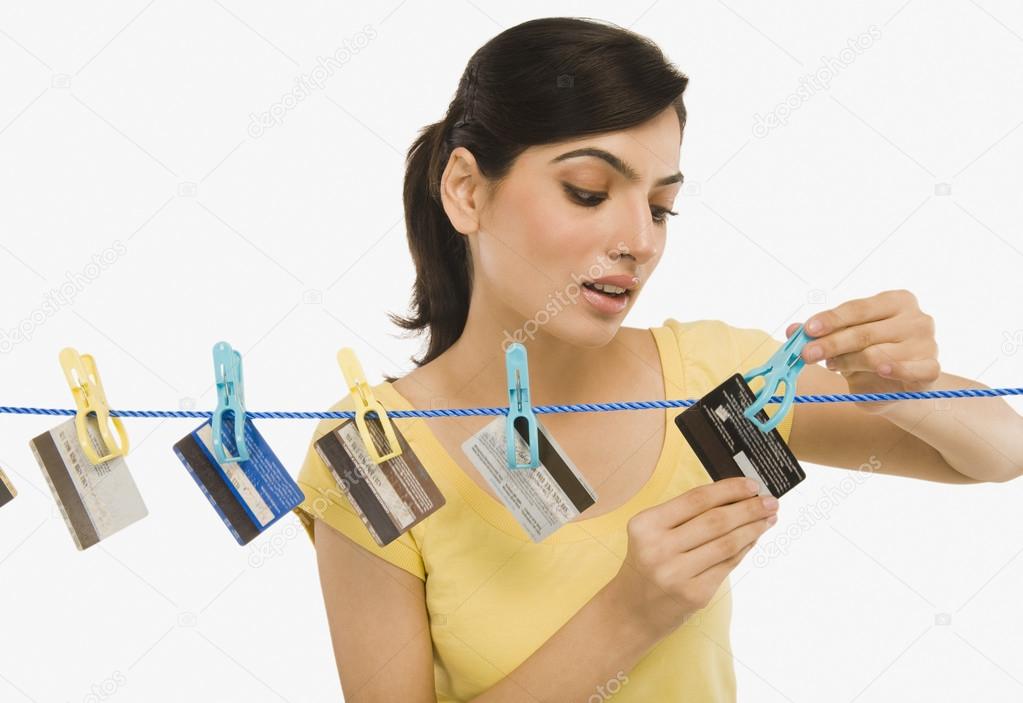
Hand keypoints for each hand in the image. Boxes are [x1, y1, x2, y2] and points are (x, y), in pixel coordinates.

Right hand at [613, 477, 778, 639]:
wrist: (632, 610)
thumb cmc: (648, 564)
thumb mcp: (653, 534)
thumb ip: (686, 516)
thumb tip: (736, 498)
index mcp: (646, 525)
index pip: (696, 499)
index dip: (728, 490)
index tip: (752, 485)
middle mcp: (657, 549)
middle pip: (715, 521)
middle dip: (749, 508)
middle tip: (771, 501)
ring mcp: (676, 574)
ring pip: (726, 543)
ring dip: (753, 528)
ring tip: (769, 518)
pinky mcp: (694, 594)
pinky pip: (727, 565)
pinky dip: (744, 549)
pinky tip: (753, 539)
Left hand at [786, 289, 940, 413]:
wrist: (895, 385)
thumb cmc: (870, 353)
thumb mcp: (845, 339)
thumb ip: (822, 332)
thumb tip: (792, 330)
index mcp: (896, 301)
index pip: (858, 308)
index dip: (831, 319)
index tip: (807, 330)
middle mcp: (916, 318)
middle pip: (864, 332)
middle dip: (831, 344)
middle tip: (806, 354)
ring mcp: (927, 343)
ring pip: (877, 355)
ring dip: (848, 362)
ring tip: (834, 365)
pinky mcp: (931, 369)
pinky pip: (913, 370)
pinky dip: (896, 369)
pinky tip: (881, 369)